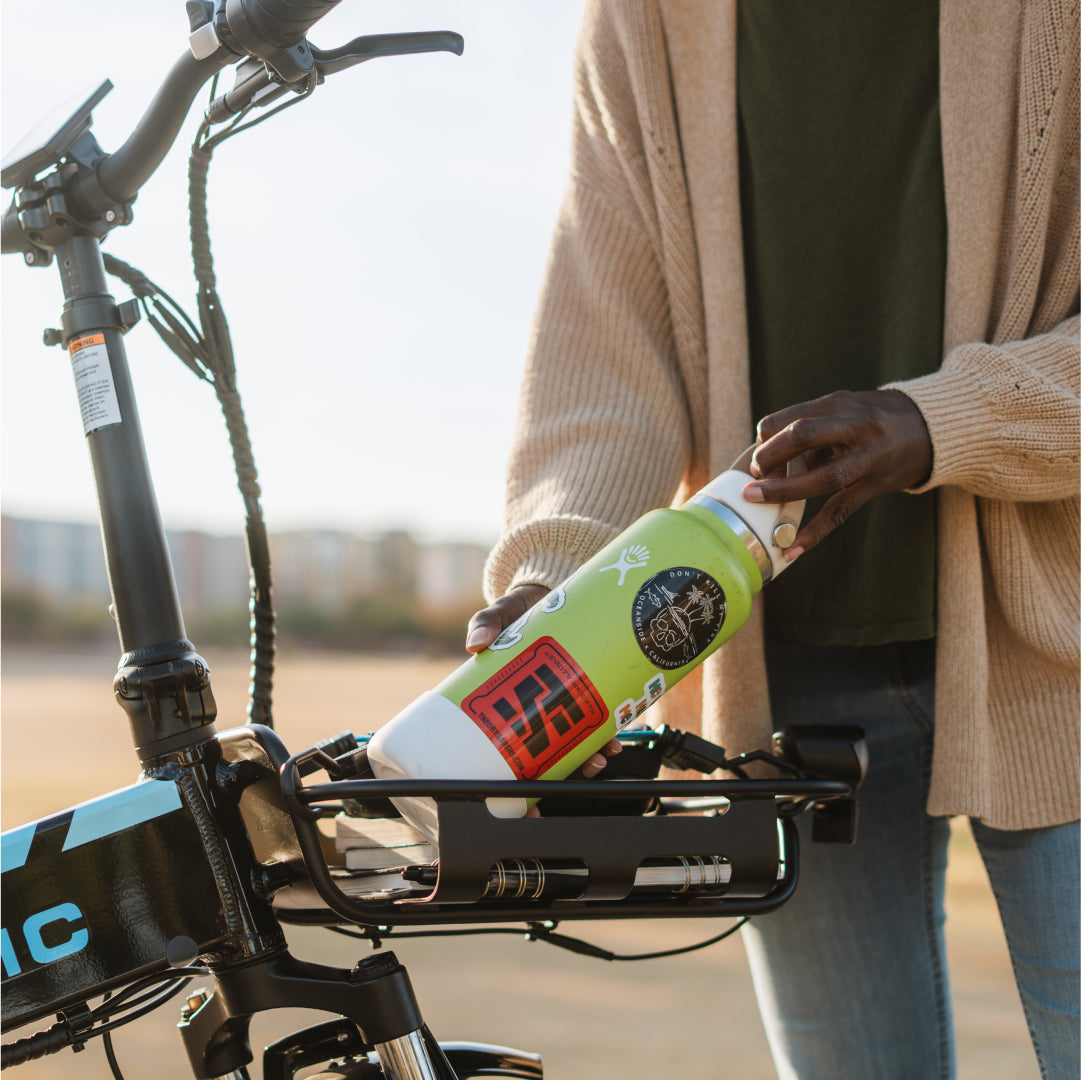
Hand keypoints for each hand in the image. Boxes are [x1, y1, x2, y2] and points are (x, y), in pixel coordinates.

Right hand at [464, 582, 621, 780]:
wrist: (550, 588)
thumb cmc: (521, 608)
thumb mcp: (503, 613)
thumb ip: (488, 622)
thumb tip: (475, 642)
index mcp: (510, 705)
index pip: (511, 756)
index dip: (520, 788)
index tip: (526, 806)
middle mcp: (537, 710)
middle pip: (550, 757)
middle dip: (568, 773)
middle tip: (585, 770)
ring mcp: (563, 701)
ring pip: (576, 744)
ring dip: (591, 757)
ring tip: (604, 754)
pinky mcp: (588, 688)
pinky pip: (598, 719)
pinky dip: (607, 731)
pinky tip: (616, 736)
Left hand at [743, 389, 931, 560]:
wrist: (931, 427)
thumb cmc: (873, 418)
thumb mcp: (844, 411)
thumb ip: (810, 432)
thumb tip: (769, 463)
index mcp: (840, 404)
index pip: (790, 419)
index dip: (766, 438)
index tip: (758, 454)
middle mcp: (855, 428)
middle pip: (803, 436)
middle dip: (769, 457)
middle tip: (754, 474)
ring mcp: (868, 459)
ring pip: (822, 477)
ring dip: (784, 491)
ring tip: (756, 499)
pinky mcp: (876, 485)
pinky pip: (841, 511)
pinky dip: (815, 532)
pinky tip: (793, 548)